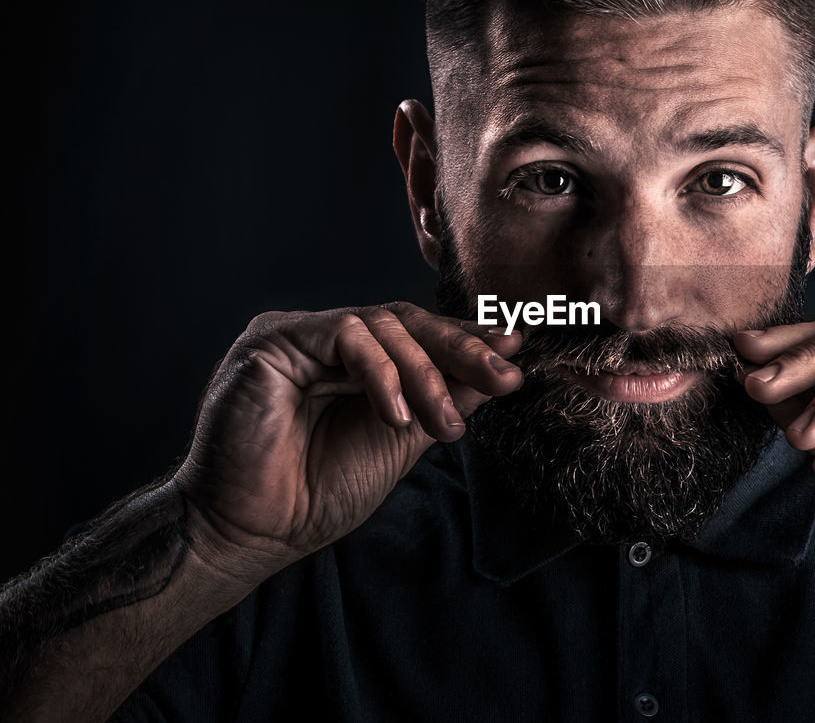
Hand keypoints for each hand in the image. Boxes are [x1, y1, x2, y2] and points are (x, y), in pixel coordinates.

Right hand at [174, 303, 523, 578]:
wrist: (257, 531)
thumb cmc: (318, 492)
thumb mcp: (402, 440)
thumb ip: (445, 398)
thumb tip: (505, 365)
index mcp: (357, 361)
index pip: (421, 338)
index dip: (469, 343)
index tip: (516, 355)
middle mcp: (329, 340)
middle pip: (409, 323)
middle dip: (463, 350)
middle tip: (504, 376)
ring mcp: (301, 336)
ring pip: (384, 326)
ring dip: (425, 374)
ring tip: (444, 426)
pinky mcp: (273, 341)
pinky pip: (346, 336)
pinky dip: (381, 373)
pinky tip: (397, 415)